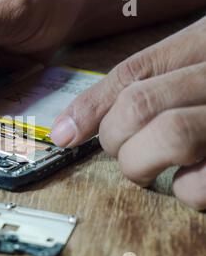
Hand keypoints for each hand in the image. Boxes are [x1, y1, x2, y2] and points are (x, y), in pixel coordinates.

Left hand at [51, 16, 205, 209]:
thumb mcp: (203, 63)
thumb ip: (149, 85)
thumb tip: (69, 128)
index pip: (130, 73)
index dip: (89, 109)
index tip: (64, 135)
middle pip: (140, 106)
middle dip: (117, 140)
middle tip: (128, 151)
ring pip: (171, 137)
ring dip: (143, 163)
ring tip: (153, 167)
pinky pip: (202, 187)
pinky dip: (187, 192)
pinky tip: (194, 181)